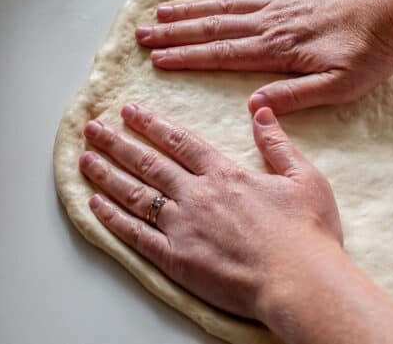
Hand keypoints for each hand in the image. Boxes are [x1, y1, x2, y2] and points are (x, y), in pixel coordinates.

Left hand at [78, 104, 342, 319]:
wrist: (299, 281)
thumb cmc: (307, 231)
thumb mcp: (304, 177)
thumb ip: (278, 144)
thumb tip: (262, 111)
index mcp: (226, 174)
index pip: (180, 141)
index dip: (153, 124)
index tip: (131, 111)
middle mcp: (197, 195)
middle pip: (149, 162)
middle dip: (119, 142)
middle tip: (95, 128)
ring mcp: (183, 227)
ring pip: (135, 194)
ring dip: (107, 174)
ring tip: (85, 159)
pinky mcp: (176, 259)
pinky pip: (135, 235)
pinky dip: (111, 219)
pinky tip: (95, 205)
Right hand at [135, 0, 392, 114]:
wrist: (392, 7)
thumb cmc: (369, 52)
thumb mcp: (338, 87)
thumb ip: (295, 96)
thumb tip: (253, 106)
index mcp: (278, 51)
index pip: (222, 56)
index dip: (187, 58)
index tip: (158, 59)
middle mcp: (270, 22)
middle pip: (214, 28)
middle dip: (176, 33)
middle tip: (143, 35)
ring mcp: (279, 0)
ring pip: (226, 5)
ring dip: (191, 10)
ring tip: (161, 12)